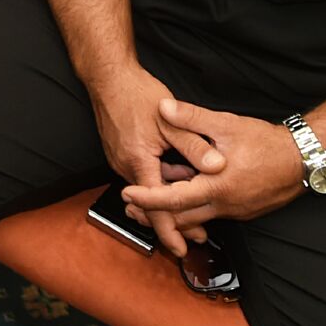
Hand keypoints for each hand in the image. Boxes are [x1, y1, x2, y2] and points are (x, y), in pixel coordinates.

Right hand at [88, 66, 228, 256]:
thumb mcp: (171, 119)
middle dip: (175, 218)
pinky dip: (160, 180)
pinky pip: (142, 175)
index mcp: (138, 161)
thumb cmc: (137, 94)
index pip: (156, 206)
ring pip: (149, 188)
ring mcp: (120, 160)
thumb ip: (195, 145)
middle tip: (200, 231)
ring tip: (195, 200)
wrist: (107, 76)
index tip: (181, 249)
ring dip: (170, 195)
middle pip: (152, 202)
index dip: (169, 231)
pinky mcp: (121, 152)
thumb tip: (218, 166)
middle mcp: (125, 166)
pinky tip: (177, 174)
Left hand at [119, 98, 305, 234]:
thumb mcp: (226, 124)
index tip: (127, 195)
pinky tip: (186, 193)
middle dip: (154, 216)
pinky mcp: (242, 211)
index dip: (148, 198)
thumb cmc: (267, 143)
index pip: (174, 200)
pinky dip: (194, 209)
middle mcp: (225, 206)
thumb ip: (192, 117)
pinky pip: (211, 214)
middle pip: (182, 219)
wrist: (303, 159)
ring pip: (197, 220)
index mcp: (217, 187)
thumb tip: (164, 107)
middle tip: (131, 209)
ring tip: (151, 204)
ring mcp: (235, 212)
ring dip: (174, 214)